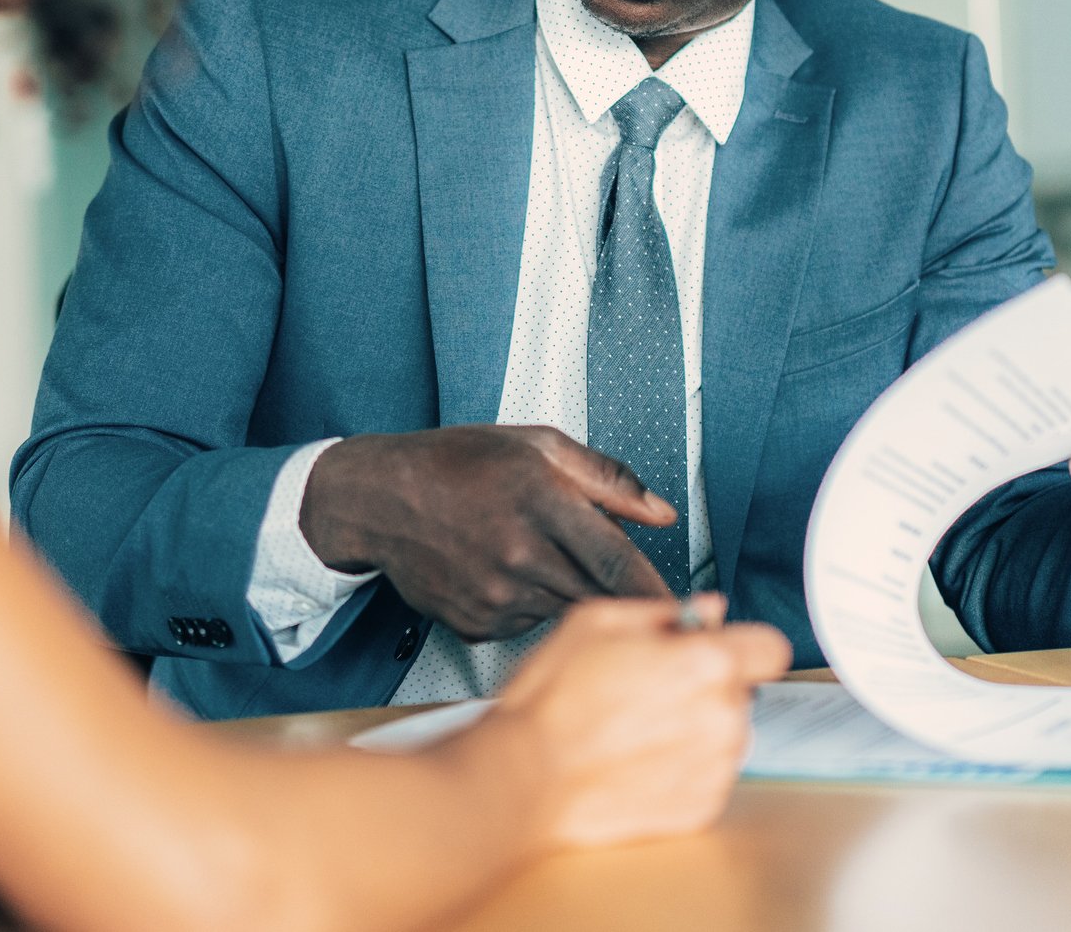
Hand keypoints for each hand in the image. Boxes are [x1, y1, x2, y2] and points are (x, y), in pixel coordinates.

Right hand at [302, 425, 676, 640]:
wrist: (379, 499)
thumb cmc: (455, 464)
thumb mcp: (537, 445)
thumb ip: (607, 478)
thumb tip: (660, 511)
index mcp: (540, 500)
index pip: (616, 560)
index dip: (658, 591)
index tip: (691, 611)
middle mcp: (518, 553)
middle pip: (598, 596)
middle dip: (625, 602)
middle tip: (640, 599)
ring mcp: (494, 594)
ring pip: (564, 611)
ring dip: (571, 595)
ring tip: (540, 557)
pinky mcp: (476, 623)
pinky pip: (527, 624)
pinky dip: (532, 605)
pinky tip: (508, 573)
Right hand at [489, 595, 790, 847]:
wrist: (525, 778)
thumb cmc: (552, 700)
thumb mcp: (595, 621)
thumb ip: (664, 611)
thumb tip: (707, 609)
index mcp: (706, 663)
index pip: (771, 647)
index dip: (743, 644)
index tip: (719, 649)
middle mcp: (723, 718)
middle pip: (742, 692)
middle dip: (707, 685)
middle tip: (649, 687)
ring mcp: (715, 769)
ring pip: (727, 735)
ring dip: (697, 728)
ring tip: (636, 728)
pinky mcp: (700, 809)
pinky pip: (709, 776)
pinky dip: (682, 768)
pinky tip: (636, 760)